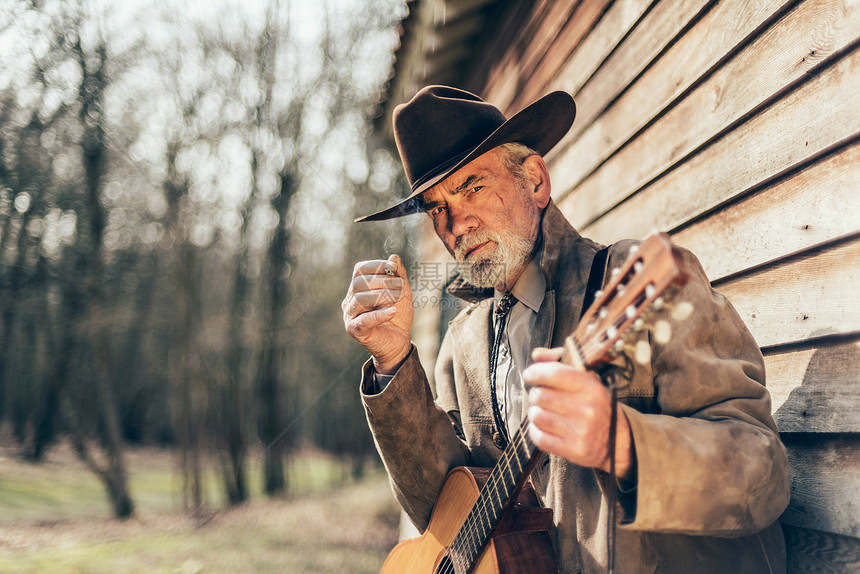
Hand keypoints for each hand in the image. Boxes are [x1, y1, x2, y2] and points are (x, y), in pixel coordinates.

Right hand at [342, 254, 412, 373]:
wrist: (399, 342)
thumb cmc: (398, 316)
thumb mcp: (402, 292)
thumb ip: (398, 275)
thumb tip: (393, 256)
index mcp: (358, 288)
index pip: (360, 270)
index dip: (376, 265)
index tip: (393, 267)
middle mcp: (350, 300)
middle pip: (360, 283)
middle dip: (383, 281)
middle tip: (401, 286)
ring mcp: (350, 315)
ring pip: (360, 299)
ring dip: (382, 295)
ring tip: (399, 298)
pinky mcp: (354, 330)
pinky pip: (363, 320)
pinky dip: (379, 314)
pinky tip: (393, 311)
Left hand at [523, 347, 635, 480]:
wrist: (618, 440)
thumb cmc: (597, 405)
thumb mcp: (587, 379)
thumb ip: (560, 362)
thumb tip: (537, 354)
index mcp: (591, 386)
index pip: (554, 374)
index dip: (535, 372)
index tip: (530, 374)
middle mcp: (587, 408)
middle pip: (540, 395)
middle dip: (536, 394)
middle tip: (542, 397)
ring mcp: (580, 431)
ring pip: (536, 416)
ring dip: (535, 413)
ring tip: (544, 412)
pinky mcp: (573, 450)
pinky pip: (538, 438)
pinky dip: (535, 431)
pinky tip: (543, 427)